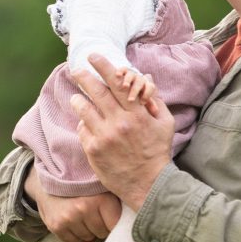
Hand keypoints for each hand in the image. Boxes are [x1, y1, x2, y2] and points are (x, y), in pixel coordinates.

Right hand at [24, 165, 120, 241]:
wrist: (49, 176)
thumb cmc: (82, 182)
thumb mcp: (103, 184)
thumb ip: (119, 199)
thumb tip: (138, 215)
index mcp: (101, 198)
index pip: (115, 225)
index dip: (113, 221)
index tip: (110, 214)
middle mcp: (84, 208)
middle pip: (102, 233)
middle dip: (100, 225)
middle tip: (93, 211)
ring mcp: (69, 218)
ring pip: (88, 237)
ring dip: (87, 229)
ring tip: (81, 213)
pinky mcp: (56, 226)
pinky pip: (73, 240)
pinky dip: (74, 233)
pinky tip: (71, 218)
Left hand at [70, 54, 173, 211]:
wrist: (149, 185)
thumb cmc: (157, 152)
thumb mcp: (165, 124)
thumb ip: (155, 100)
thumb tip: (145, 78)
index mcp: (137, 114)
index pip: (117, 83)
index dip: (103, 66)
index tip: (93, 56)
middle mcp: (119, 123)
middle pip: (96, 92)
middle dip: (84, 77)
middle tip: (76, 69)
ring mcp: (104, 137)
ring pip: (83, 109)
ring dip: (78, 99)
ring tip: (77, 97)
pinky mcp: (93, 150)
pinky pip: (82, 130)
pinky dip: (83, 124)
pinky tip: (87, 124)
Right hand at [115, 67, 154, 103]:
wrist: (131, 81)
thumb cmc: (139, 93)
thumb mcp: (143, 98)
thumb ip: (149, 104)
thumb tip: (156, 112)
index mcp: (146, 85)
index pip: (150, 87)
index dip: (147, 94)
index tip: (142, 102)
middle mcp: (140, 78)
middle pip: (140, 82)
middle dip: (135, 90)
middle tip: (130, 100)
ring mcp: (132, 74)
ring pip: (131, 75)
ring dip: (128, 80)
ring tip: (125, 86)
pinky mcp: (124, 71)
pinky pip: (123, 69)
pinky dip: (121, 71)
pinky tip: (118, 75)